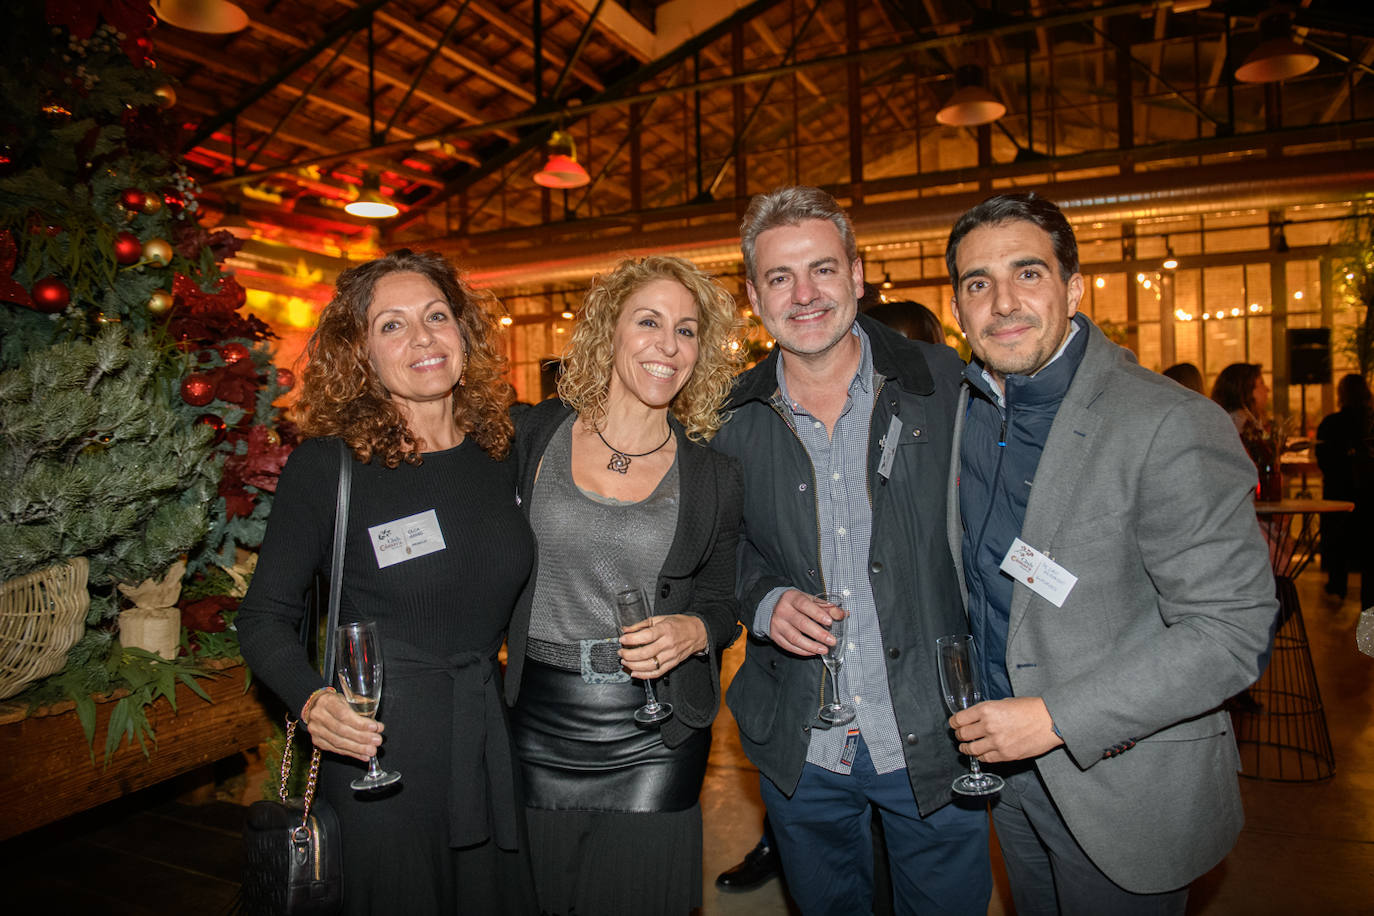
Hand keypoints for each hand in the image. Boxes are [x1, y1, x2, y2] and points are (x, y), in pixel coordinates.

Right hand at [303, 691, 383, 762]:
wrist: (316, 706)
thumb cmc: (336, 702)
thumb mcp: (347, 698)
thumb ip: (360, 710)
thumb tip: (377, 727)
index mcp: (327, 701)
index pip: (343, 714)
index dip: (360, 723)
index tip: (374, 727)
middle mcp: (318, 715)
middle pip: (342, 730)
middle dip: (362, 737)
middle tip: (377, 741)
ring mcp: (316, 730)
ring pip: (338, 742)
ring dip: (358, 748)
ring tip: (372, 751)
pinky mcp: (317, 741)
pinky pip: (336, 750)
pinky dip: (351, 753)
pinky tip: (363, 756)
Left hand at [620, 614, 708, 676]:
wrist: (697, 633)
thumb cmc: (679, 624)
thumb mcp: (660, 618)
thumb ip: (641, 625)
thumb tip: (625, 629)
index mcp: (665, 630)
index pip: (646, 636)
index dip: (631, 639)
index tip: (622, 639)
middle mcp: (668, 644)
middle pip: (645, 653)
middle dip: (629, 654)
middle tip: (621, 652)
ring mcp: (671, 656)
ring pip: (649, 665)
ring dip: (633, 665)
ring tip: (625, 661)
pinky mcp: (672, 664)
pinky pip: (657, 673)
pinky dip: (644, 675)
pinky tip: (634, 673)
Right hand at [768, 590, 843, 656]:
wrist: (772, 606)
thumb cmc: (795, 603)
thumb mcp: (809, 600)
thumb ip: (826, 607)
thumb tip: (843, 614)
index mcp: (792, 598)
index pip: (805, 605)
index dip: (818, 614)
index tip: (830, 622)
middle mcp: (783, 610)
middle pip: (801, 623)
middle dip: (819, 634)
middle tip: (832, 641)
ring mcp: (777, 624)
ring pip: (795, 638)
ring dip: (811, 646)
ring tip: (824, 649)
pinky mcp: (775, 636)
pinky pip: (789, 646)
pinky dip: (802, 651)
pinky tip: (813, 652)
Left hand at [948, 696, 1064, 763]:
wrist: (1049, 721)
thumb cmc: (1030, 709)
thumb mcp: (1004, 702)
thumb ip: (988, 710)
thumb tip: (975, 717)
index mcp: (986, 709)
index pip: (959, 719)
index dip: (954, 723)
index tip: (954, 724)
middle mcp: (988, 726)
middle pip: (962, 734)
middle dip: (959, 735)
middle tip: (961, 735)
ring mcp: (996, 742)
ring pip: (970, 749)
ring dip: (966, 748)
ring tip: (966, 747)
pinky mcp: (1005, 755)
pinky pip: (985, 759)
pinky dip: (981, 756)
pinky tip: (981, 752)